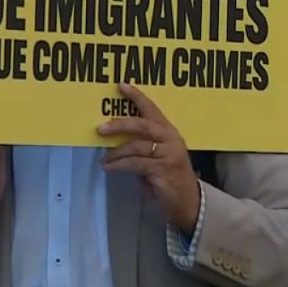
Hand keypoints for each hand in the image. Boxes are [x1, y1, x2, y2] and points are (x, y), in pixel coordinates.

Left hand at [99, 84, 200, 233]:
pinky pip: (134, 164)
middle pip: (142, 125)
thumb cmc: (169, 176)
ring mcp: (168, 154)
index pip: (152, 109)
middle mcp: (170, 139)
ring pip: (136, 146)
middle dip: (120, 124)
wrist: (187, 201)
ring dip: (115, 152)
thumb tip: (115, 139)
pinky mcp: (162, 170)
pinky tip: (109, 168)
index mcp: (169, 131)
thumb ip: (143, 145)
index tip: (121, 85)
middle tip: (100, 128)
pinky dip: (118, 165)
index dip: (137, 96)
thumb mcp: (158, 156)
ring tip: (103, 158)